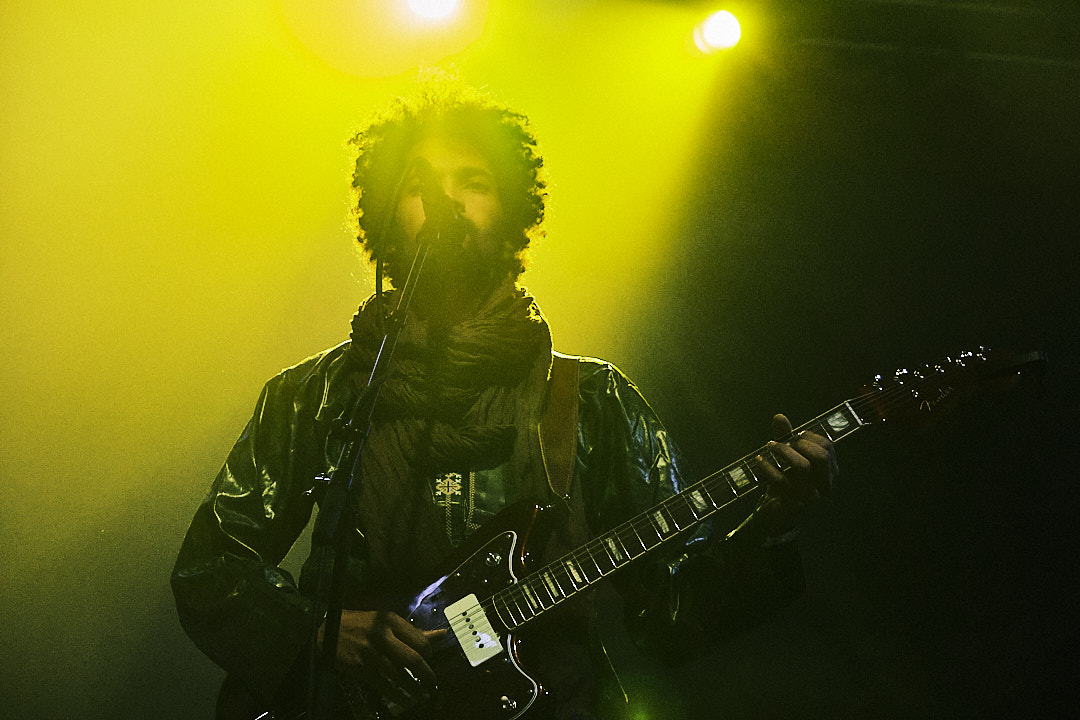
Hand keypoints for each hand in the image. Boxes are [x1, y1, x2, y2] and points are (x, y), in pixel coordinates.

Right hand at [321, 609, 444, 706]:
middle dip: (427, 674)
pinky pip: (385, 685)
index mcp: (390, 620)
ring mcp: (372, 653)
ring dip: (413, 688)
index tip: (429, 659)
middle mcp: (383, 636)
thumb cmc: (359, 625)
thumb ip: (413, 631)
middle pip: (413, 658)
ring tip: (421, 693)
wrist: (326, 631)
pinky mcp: (362, 668)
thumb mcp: (385, 621)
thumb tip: (442, 635)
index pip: (419, 639)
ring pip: (400, 675)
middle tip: (433, 682)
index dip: (429, 652)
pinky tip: (404, 699)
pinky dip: (397, 695)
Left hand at [756, 413, 838, 535]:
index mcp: (829, 472)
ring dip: (783, 452)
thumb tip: (780, 416)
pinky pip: (782, 482)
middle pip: (821, 456)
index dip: (809, 436)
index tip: (794, 434)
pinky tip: (758, 460)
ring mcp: (811, 496)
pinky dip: (768, 468)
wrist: (775, 513)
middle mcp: (825, 484)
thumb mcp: (787, 458)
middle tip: (781, 442)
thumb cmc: (785, 482)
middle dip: (799, 444)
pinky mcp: (794, 505)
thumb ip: (785, 437)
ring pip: (803, 467)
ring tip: (769, 446)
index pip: (828, 447)